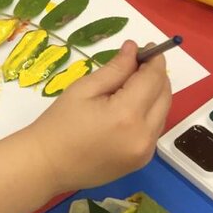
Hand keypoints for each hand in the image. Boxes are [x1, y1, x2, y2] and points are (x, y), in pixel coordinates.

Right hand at [25, 40, 171, 194]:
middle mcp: (144, 135)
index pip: (153, 79)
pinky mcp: (142, 161)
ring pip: (163, 113)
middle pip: (165, 96)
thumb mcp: (83, 89)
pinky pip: (154, 129)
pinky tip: (130, 107)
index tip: (147, 47)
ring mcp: (146, 152)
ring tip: (132, 83)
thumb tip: (134, 50)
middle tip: (139, 62)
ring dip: (155, 94)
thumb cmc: (59, 123)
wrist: (47, 165)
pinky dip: (149, 113)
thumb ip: (115, 69)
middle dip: (157, 75)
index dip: (154, 60)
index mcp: (127, 114)